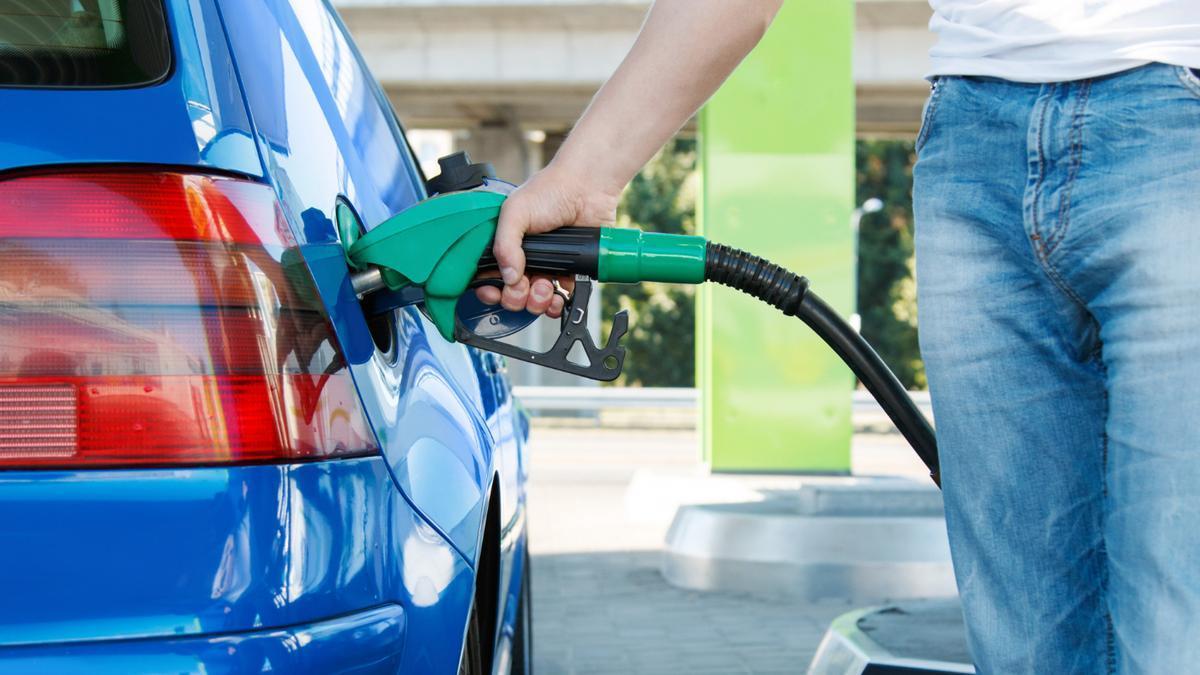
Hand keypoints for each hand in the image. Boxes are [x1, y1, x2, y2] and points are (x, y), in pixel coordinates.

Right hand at [477, 163, 619, 316]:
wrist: (588, 188)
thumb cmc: (549, 191)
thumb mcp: (515, 212)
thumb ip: (505, 245)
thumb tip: (508, 277)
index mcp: (506, 244)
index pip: (489, 276)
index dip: (490, 289)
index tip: (495, 292)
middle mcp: (524, 258)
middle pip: (512, 294)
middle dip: (516, 297)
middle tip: (525, 286)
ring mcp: (547, 265)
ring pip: (535, 300)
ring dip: (538, 301)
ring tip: (545, 287)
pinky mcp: (570, 270)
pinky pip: (561, 297)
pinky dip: (558, 303)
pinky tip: (558, 295)